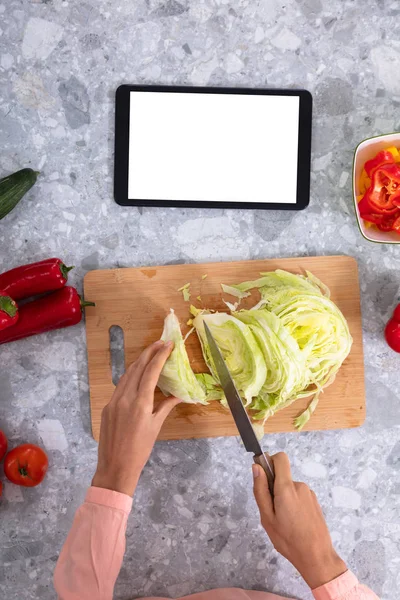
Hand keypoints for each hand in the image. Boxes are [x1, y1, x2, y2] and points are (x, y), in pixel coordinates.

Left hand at [92, 340, 180, 495]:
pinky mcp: (107, 407)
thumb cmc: (140, 450)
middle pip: (138, 367)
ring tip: (150, 353)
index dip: (160, 356)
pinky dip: (131, 376)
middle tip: (161, 343)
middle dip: (149, 353)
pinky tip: (138, 374)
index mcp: (140, 402)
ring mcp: (114, 401)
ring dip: (139, 362)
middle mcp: (125, 398)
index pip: (151, 371)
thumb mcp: (156, 426)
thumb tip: (179, 394)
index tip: (169, 345)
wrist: (115, 467)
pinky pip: (120, 386)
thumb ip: (166, 406)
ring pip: (127, 374)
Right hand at [252, 453, 346, 589]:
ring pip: (290, 489)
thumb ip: (260, 490)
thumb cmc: (288, 539)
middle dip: (274, 489)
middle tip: (272, 512)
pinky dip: (293, 505)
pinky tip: (295, 523)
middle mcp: (300, 486)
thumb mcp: (267, 517)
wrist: (317, 556)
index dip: (270, 461)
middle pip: (282, 477)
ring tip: (284, 521)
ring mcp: (309, 494)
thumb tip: (256, 467)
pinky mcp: (315, 502)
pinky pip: (299, 496)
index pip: (280, 458)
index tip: (263, 476)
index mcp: (286, 488)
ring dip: (284, 499)